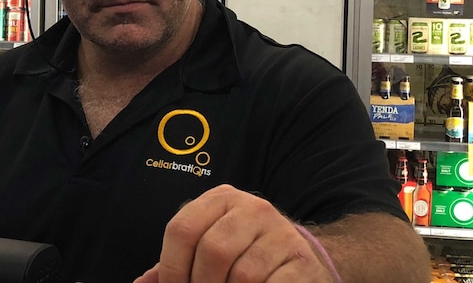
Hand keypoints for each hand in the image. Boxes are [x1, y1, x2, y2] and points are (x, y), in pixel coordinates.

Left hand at [134, 184, 335, 282]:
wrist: (300, 259)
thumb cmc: (243, 255)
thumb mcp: (209, 247)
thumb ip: (174, 264)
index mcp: (220, 199)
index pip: (182, 229)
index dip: (170, 268)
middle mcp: (252, 207)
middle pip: (212, 250)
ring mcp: (280, 232)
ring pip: (242, 274)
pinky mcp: (302, 259)